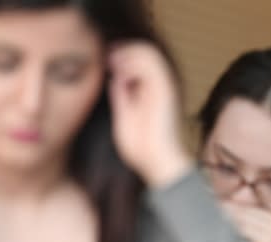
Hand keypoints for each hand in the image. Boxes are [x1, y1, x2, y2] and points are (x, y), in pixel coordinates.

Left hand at [108, 42, 191, 186]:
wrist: (156, 161)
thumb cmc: (142, 148)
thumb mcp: (124, 116)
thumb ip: (121, 97)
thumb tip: (114, 77)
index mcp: (153, 93)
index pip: (139, 61)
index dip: (122, 55)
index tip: (104, 61)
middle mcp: (161, 86)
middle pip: (144, 51)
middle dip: (123, 50)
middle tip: (106, 58)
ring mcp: (165, 86)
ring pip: (148, 51)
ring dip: (128, 53)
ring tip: (112, 63)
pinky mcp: (165, 88)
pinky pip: (151, 61)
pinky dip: (133, 62)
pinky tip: (120, 73)